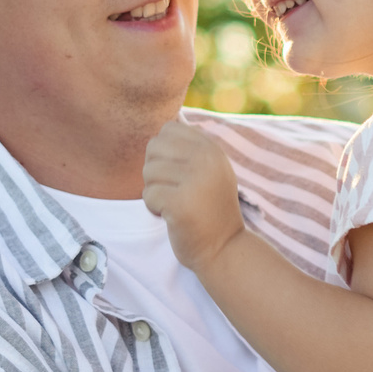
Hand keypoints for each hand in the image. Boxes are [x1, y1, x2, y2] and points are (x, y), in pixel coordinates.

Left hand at [142, 116, 244, 272]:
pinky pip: (148, 195)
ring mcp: (195, 180)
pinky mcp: (181, 203)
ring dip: (154, 191)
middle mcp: (206, 160)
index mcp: (212, 148)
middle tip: (174, 190)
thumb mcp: (208, 171)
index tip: (177, 173)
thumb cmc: (208, 210)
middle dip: (155, 171)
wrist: (224, 249)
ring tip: (175, 204)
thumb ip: (191, 149)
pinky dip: (154, 209)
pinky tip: (173, 216)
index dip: (163, 151)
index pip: (168, 129)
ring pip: (148, 172)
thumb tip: (166, 122)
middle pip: (153, 147)